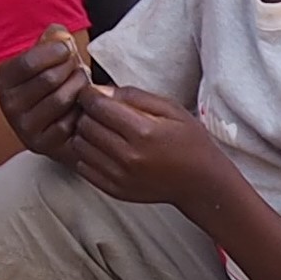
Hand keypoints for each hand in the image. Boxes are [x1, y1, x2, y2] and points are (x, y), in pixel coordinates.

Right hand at [0, 24, 95, 157]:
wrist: (55, 118)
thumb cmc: (54, 81)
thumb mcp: (47, 56)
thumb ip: (53, 39)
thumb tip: (60, 36)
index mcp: (4, 79)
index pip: (29, 62)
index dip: (55, 51)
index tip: (67, 49)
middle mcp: (8, 105)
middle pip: (49, 79)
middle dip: (71, 68)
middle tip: (77, 67)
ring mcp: (23, 127)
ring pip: (60, 100)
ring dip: (79, 87)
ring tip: (81, 83)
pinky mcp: (41, 144)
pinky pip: (67, 123)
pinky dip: (79, 111)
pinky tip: (79, 106)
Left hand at [60, 77, 230, 211]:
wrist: (200, 182)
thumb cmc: (189, 141)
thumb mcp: (171, 109)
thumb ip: (134, 96)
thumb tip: (101, 90)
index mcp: (143, 131)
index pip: (98, 106)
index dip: (89, 95)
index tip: (92, 93)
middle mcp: (129, 156)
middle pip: (85, 125)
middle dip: (87, 113)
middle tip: (98, 110)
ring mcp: (120, 176)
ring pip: (80, 146)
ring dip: (84, 133)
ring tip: (100, 129)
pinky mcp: (115, 190)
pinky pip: (83, 167)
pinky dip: (86, 154)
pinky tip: (101, 148)